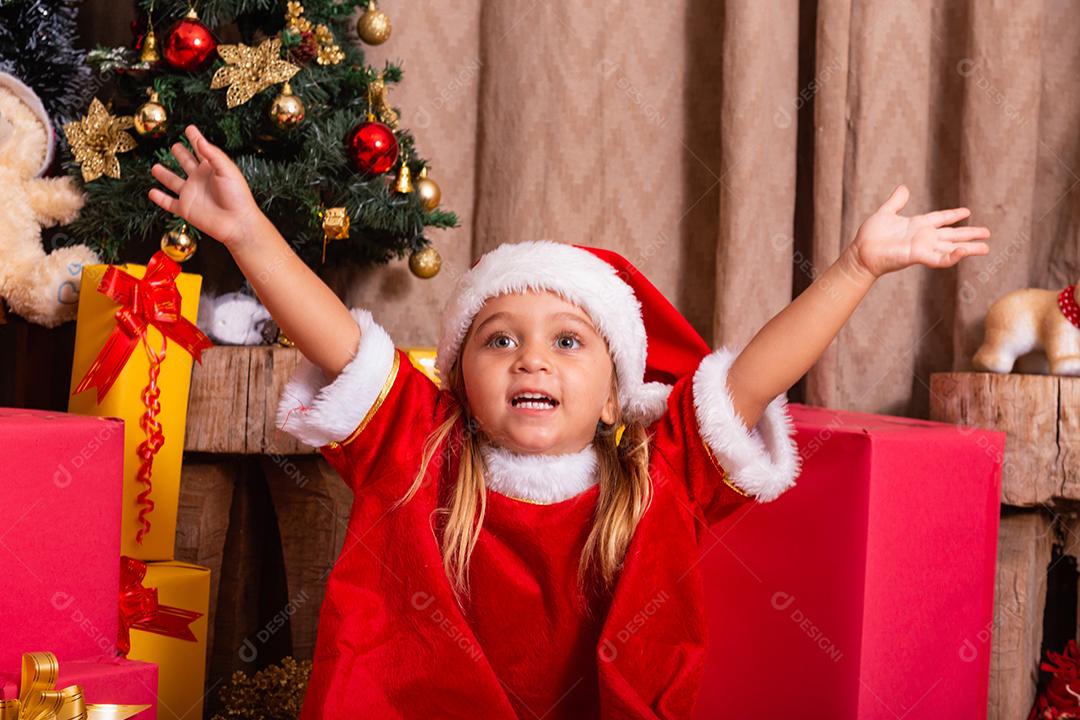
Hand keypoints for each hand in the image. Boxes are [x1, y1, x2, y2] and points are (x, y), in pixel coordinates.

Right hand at [148, 125, 260, 247]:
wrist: (237, 222)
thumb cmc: (237, 196)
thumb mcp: (227, 171)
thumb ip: (213, 155)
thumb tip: (200, 141)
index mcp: (211, 169)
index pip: (201, 150)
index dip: (195, 139)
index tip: (190, 128)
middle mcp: (200, 180)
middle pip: (186, 163)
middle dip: (181, 155)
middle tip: (174, 146)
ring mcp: (191, 194)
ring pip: (173, 182)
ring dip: (164, 175)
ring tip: (155, 166)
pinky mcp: (185, 209)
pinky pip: (169, 203)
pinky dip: (160, 198)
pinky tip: (152, 192)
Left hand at [849, 185, 990, 278]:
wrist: (861, 252)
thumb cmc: (870, 235)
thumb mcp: (885, 213)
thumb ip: (896, 201)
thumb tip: (904, 188)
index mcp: (917, 225)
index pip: (941, 218)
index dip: (953, 215)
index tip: (967, 211)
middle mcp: (923, 237)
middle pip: (952, 235)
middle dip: (969, 234)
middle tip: (987, 234)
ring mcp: (923, 247)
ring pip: (951, 248)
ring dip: (969, 248)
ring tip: (986, 248)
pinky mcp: (918, 256)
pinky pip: (939, 258)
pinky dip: (952, 256)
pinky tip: (964, 251)